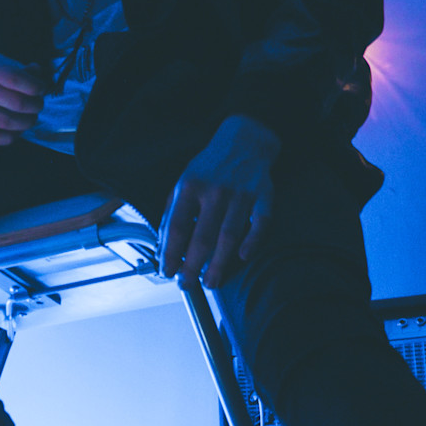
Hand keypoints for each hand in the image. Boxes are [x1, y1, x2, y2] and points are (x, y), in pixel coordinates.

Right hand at [0, 53, 47, 145]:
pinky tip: (17, 129)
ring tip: (31, 118)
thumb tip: (38, 76)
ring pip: (8, 122)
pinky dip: (13, 136)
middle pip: (17, 102)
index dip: (36, 87)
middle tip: (38, 105)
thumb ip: (25, 69)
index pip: (16, 78)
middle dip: (35, 106)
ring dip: (27, 122)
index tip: (41, 89)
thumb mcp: (5, 64)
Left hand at [159, 116, 278, 289]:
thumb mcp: (182, 184)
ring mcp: (241, 192)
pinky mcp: (263, 193)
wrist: (243, 140)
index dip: (170, 253)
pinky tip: (243, 257)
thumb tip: (161, 249)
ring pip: (229, 235)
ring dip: (219, 263)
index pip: (177, 227)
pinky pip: (260, 221)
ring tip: (211, 282)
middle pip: (202, 237)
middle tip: (187, 285)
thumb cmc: (208, 168)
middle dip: (193, 267)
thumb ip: (171, 215)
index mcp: (190, 186)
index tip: (166, 272)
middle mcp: (215, 190)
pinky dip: (253, 240)